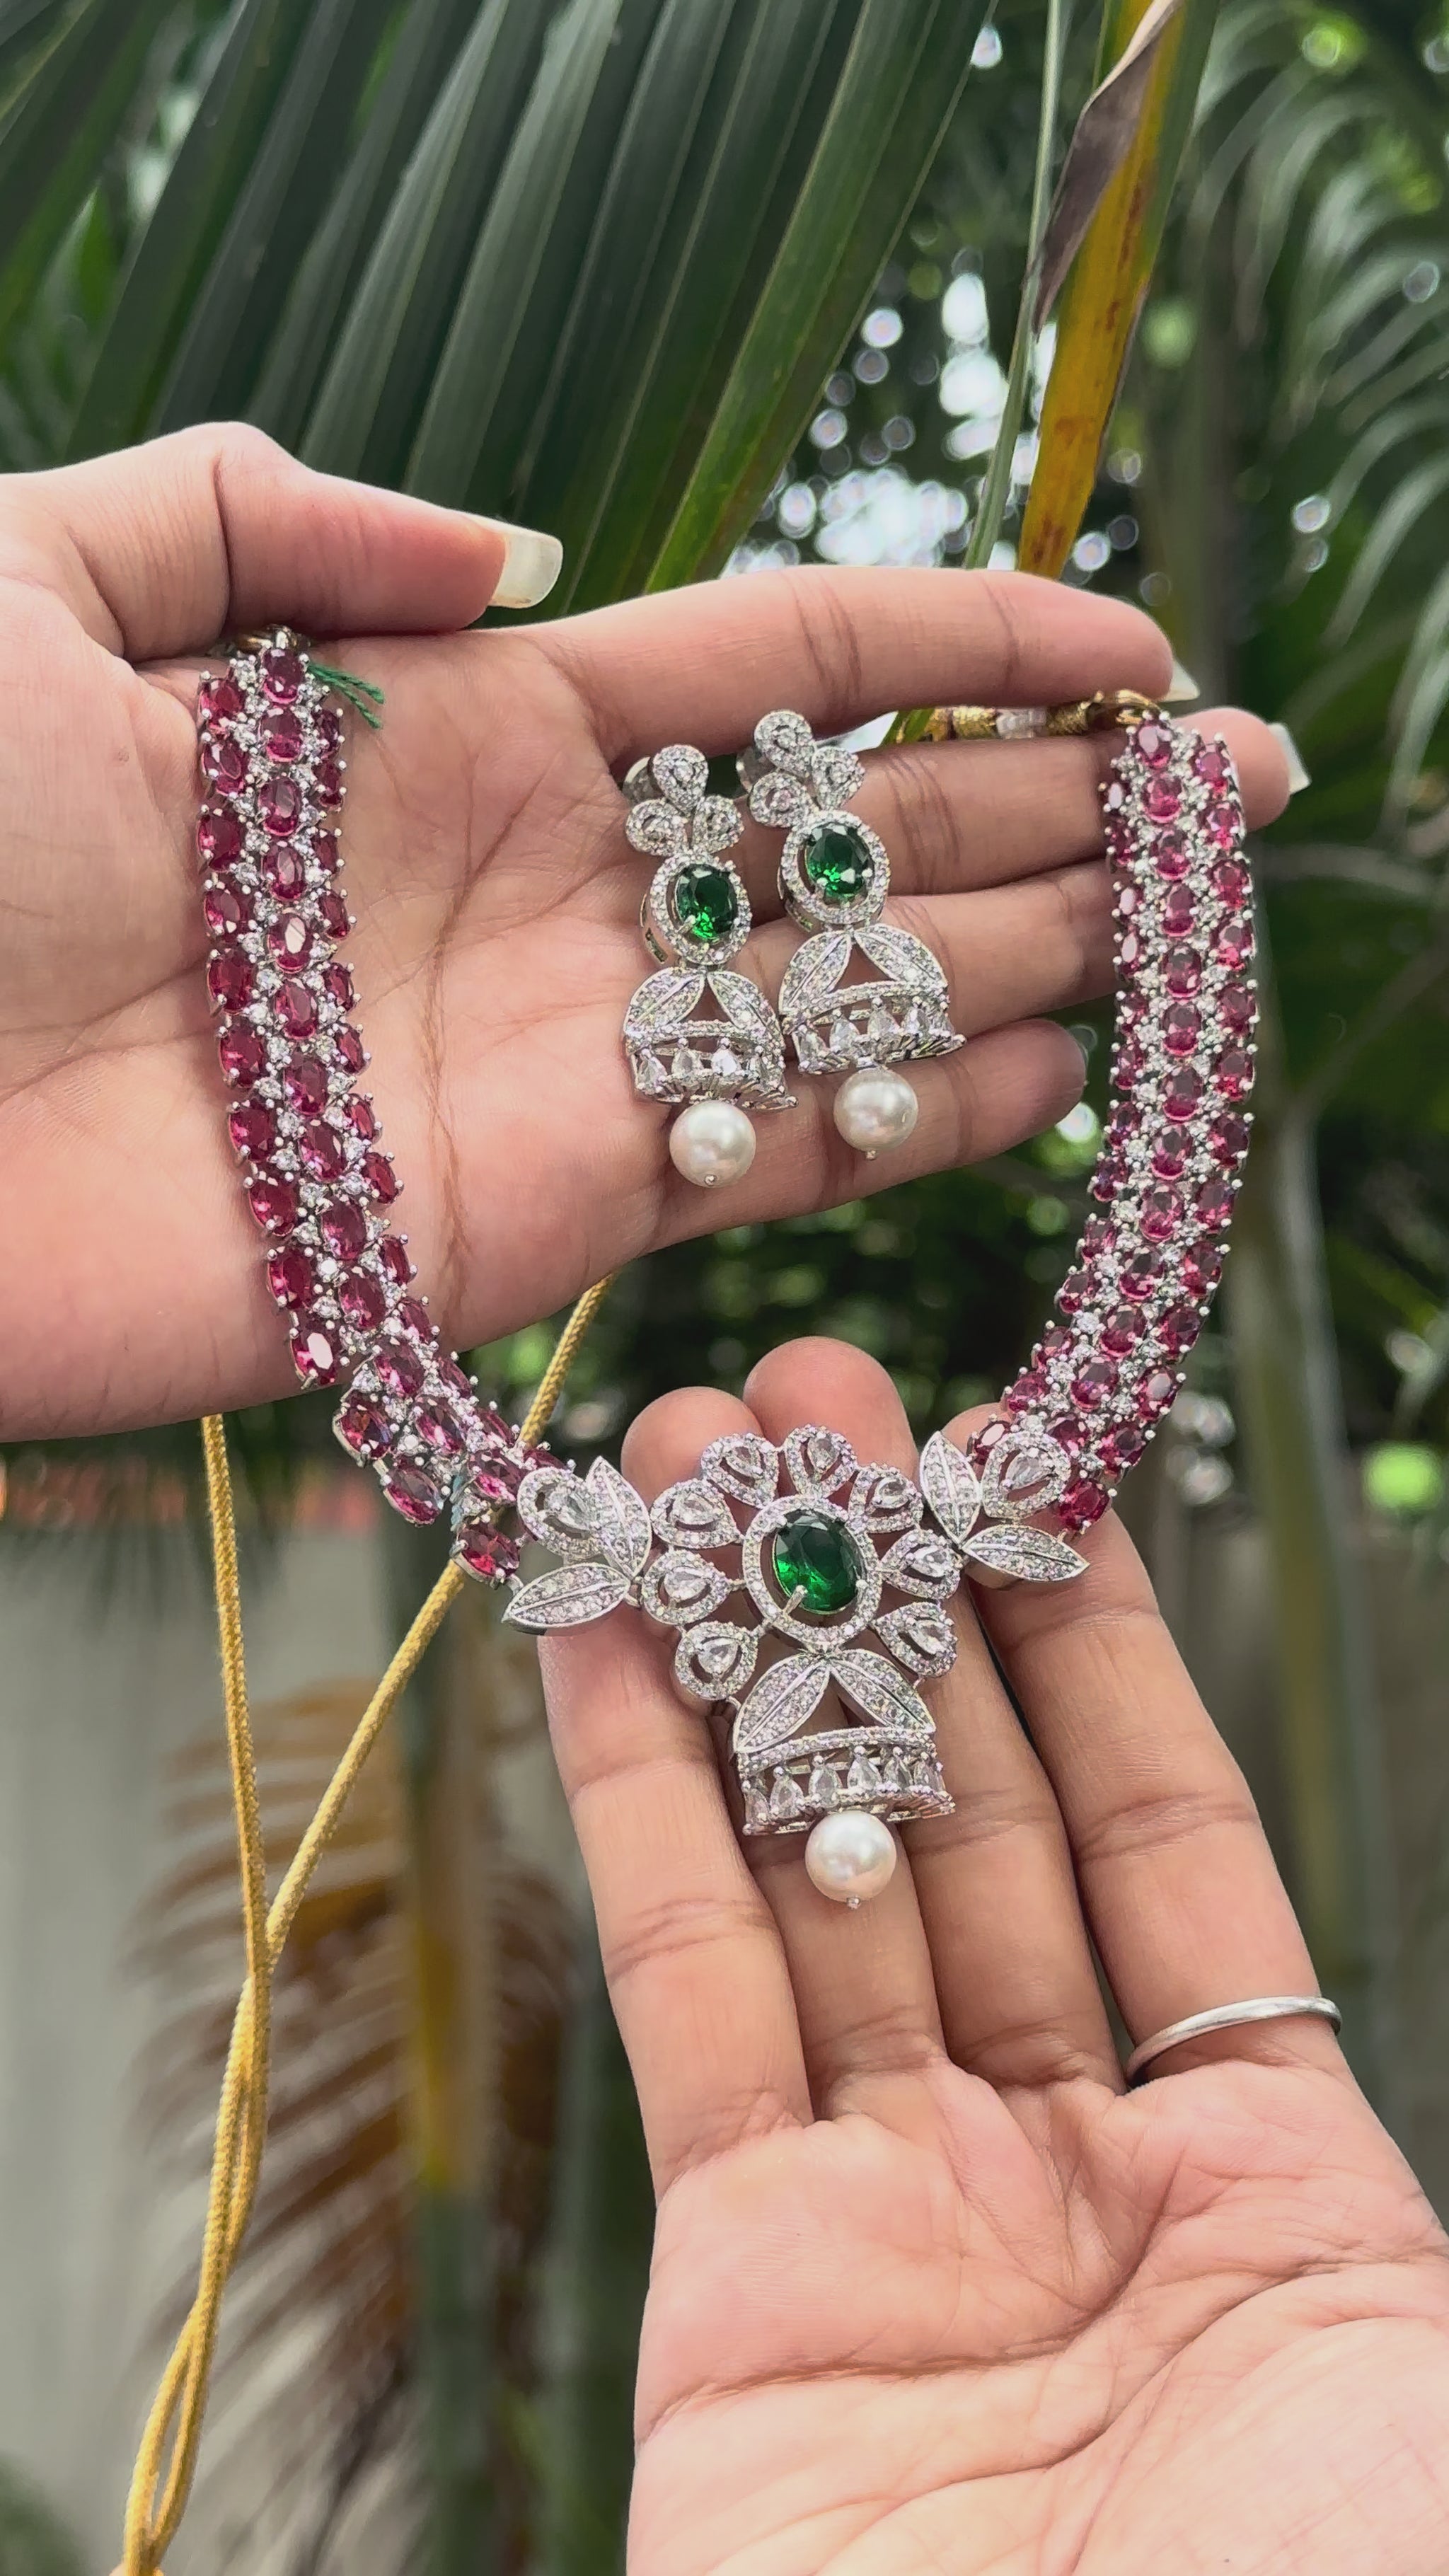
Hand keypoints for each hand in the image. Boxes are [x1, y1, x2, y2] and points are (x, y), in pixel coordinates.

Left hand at [0, 427, 1287, 1437]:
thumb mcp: (44, 579)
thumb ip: (273, 517)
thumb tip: (516, 554)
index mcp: (445, 722)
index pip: (764, 666)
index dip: (955, 646)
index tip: (1122, 645)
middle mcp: (533, 892)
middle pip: (847, 836)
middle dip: (1049, 811)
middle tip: (1232, 796)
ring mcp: (542, 1061)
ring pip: (840, 1002)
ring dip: (1025, 964)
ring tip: (1191, 935)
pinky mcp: (521, 1226)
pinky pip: (762, 1166)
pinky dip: (912, 1125)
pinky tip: (1056, 1074)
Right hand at [540, 1339, 1448, 2574]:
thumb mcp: (1424, 2384)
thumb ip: (1363, 2194)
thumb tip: (1299, 1993)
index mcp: (1281, 2200)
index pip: (1170, 1850)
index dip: (1095, 1647)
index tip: (1022, 1466)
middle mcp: (1078, 2187)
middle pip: (975, 1826)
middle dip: (901, 1604)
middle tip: (823, 1402)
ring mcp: (896, 2228)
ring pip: (813, 1879)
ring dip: (750, 1662)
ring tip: (690, 1460)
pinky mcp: (732, 2290)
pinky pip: (686, 2000)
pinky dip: (641, 1809)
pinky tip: (603, 1642)